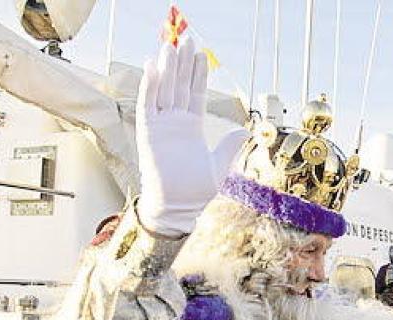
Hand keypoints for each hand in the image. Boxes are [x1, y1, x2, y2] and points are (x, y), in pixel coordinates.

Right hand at [136, 37, 248, 236]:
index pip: (195, 93)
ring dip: (166, 67)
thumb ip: (230, 145)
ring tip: (169, 43)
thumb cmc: (195, 192)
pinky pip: (147, 104)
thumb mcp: (219, 165)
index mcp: (192, 127)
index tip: (200, 53)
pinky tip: (152, 66)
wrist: (177, 208)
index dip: (198, 73)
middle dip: (182, 63)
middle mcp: (175, 123)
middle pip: (179, 85)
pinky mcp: (148, 132)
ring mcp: (161, 126)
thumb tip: (245, 129)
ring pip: (163, 89)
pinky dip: (149, 85)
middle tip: (185, 37)